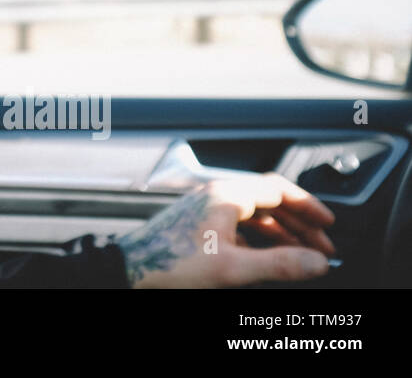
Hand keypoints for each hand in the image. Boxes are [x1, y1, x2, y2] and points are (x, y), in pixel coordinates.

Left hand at [114, 172, 336, 287]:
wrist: (130, 271)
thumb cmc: (171, 264)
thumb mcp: (232, 268)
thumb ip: (279, 264)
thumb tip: (317, 262)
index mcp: (224, 196)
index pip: (277, 188)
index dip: (308, 206)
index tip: (328, 224)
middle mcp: (215, 197)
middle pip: (269, 203)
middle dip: (299, 225)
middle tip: (322, 249)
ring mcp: (205, 210)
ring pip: (254, 217)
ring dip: (281, 234)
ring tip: (302, 257)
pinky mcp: (198, 226)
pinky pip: (239, 228)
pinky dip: (260, 241)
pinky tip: (270, 259)